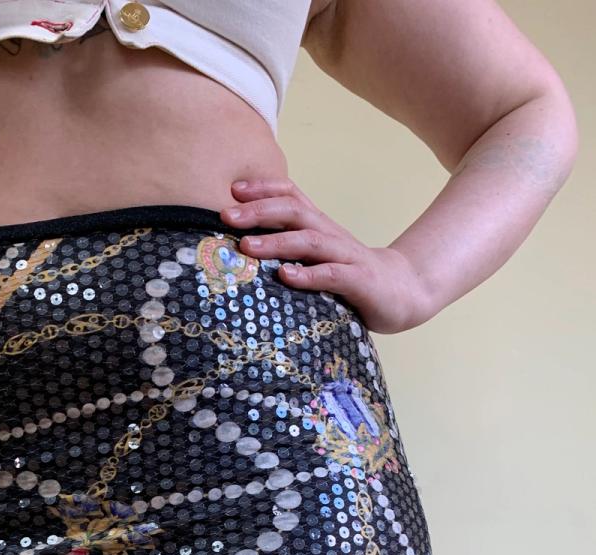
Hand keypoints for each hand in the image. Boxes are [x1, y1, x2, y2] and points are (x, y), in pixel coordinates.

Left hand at [220, 179, 434, 333]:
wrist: (403, 291)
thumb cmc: (349, 275)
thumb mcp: (317, 255)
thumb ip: (289, 247)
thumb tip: (240, 247)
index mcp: (318, 226)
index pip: (290, 196)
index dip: (262, 189)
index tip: (231, 191)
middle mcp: (330, 235)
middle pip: (293, 212)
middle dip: (258, 212)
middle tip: (226, 216)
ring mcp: (346, 257)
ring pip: (309, 241)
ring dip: (276, 242)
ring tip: (246, 247)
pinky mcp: (359, 282)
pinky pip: (332, 275)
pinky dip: (308, 275)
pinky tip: (286, 277)